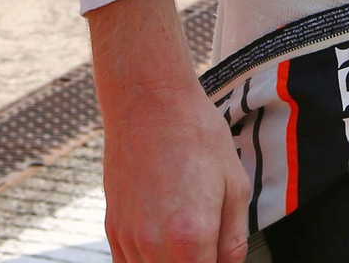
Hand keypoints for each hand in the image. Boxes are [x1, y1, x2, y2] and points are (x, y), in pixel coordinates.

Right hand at [103, 78, 249, 262]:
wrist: (150, 101)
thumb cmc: (196, 134)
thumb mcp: (235, 183)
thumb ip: (234, 239)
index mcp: (191, 238)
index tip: (220, 255)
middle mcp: (154, 247)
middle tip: (209, 246)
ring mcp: (129, 241)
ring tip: (186, 235)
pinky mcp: (113, 231)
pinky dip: (149, 262)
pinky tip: (164, 240)